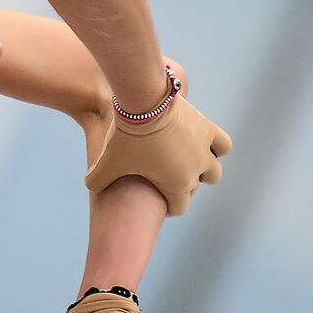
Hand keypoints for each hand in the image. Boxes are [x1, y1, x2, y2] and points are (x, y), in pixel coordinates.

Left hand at [84, 86, 231, 217]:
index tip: (160, 201)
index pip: (179, 207)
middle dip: (184, 187)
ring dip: (204, 169)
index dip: (168, 208)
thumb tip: (89, 187)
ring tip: (188, 163)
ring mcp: (204, 150)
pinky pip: (223, 145)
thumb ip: (96, 180)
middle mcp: (195, 171)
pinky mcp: (208, 129)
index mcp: (176, 186)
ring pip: (214, 170)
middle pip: (196, 188)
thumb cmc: (125, 138)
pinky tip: (203, 144)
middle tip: (168, 178)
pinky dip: (217, 147)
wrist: (144, 104)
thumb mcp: (107, 163)